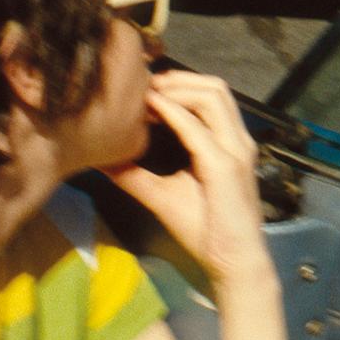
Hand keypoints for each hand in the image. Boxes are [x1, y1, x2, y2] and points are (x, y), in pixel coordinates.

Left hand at [105, 71, 271, 289]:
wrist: (232, 261)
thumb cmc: (206, 229)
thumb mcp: (163, 195)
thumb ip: (137, 175)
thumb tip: (102, 160)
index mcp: (229, 144)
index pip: (211, 96)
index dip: (179, 85)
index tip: (143, 90)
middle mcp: (237, 140)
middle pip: (214, 87)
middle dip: (177, 79)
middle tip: (142, 86)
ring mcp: (235, 151)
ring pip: (213, 96)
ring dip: (177, 90)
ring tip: (145, 96)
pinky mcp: (225, 166)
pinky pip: (198, 129)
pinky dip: (173, 113)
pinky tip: (149, 111)